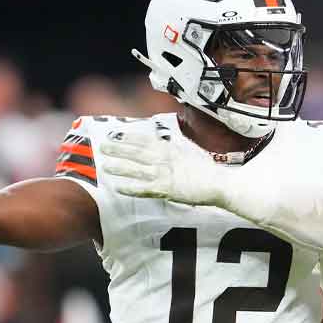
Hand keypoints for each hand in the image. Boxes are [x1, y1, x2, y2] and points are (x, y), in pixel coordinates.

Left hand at [98, 129, 227, 206]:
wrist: (220, 183)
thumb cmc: (207, 169)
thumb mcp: (189, 151)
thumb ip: (176, 146)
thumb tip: (167, 140)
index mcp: (170, 147)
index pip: (145, 139)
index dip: (128, 137)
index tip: (115, 134)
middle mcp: (164, 158)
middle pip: (136, 151)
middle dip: (118, 148)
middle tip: (103, 146)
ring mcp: (164, 173)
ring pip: (136, 169)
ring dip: (120, 167)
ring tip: (105, 166)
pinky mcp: (166, 189)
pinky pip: (144, 188)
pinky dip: (130, 188)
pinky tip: (119, 187)